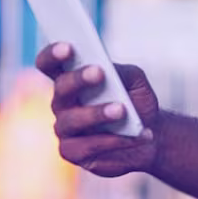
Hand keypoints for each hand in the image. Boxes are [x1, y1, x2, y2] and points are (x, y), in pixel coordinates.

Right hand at [34, 42, 161, 176]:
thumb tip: (109, 71)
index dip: (53, 54)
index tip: (69, 47)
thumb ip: (122, 72)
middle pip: (60, 88)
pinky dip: (112, 140)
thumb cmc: (136, 102)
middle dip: (78, 79)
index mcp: (70, 78)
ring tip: (121, 110)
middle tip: (98, 72)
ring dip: (96, 113)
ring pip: (71, 120)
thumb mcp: (136, 82)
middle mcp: (62, 102)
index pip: (48, 63)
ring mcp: (64, 128)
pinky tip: (134, 135)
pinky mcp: (73, 152)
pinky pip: (86, 146)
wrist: (149, 135)